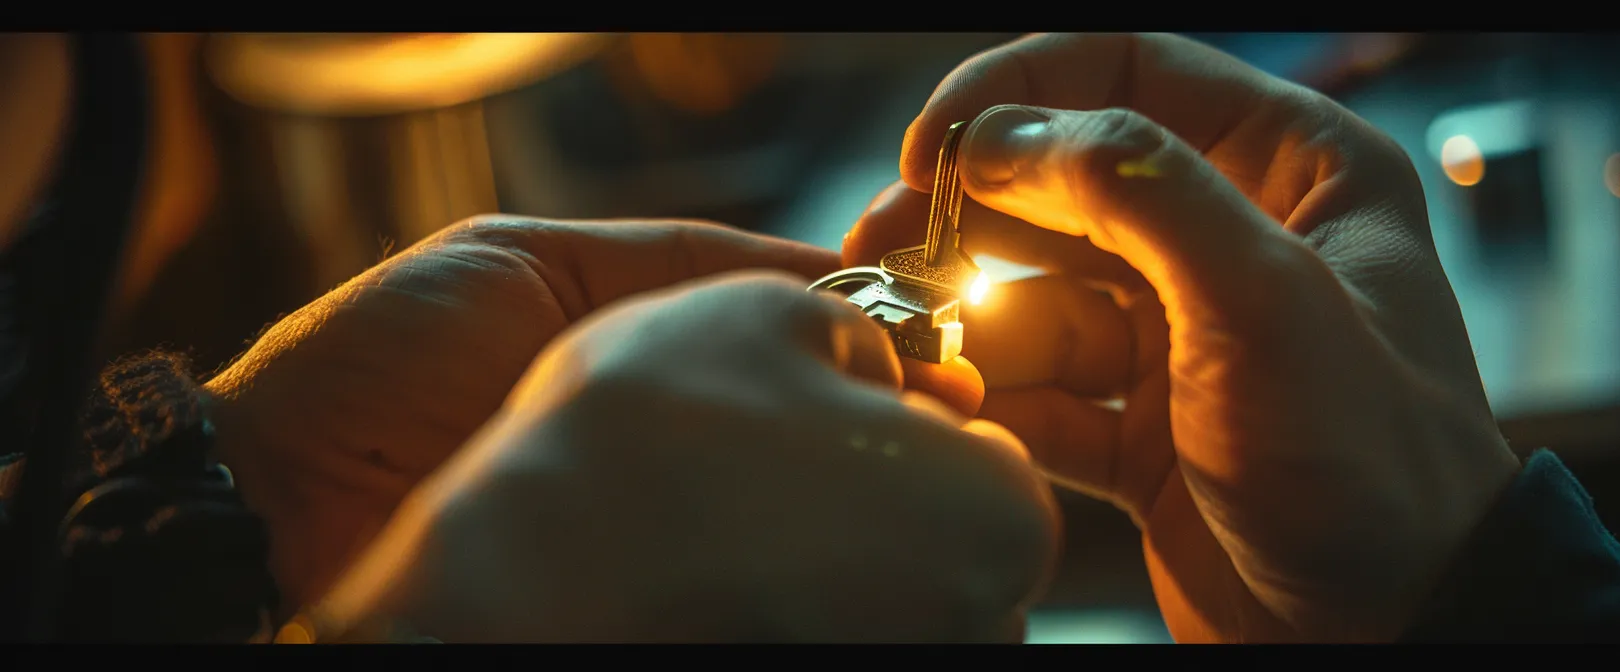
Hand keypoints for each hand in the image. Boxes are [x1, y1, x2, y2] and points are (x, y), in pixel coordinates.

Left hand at [316, 272, 1060, 641]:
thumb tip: (812, 267)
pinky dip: (780, 559)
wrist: (272, 509)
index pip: (770, 330)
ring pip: (771, 503)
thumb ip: (664, 258)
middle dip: (866, 417)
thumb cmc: (379, 365)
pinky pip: (725, 564)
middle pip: (784, 421)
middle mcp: (651, 439)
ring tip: (905, 479)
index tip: (936, 345)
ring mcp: (646, 520)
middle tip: (948, 422)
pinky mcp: (638, 578)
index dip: (857, 332)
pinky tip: (834, 545)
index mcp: (628, 348)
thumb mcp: (522, 261)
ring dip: (835, 491)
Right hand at [846, 33, 1520, 641]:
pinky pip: (1041, 392)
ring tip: (904, 329)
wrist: (1399, 633)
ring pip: (1040, 292)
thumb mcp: (1265, 301)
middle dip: (970, 208)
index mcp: (1296, 172)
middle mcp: (1236, 243)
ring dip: (968, 310)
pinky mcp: (1144, 434)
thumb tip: (1005, 134)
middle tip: (883, 238)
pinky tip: (954, 402)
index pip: (1133, 74)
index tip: (934, 142)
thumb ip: (1140, 191)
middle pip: (1066, 183)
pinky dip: (992, 397)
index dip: (1020, 92)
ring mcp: (1185, 341)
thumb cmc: (1377, 466)